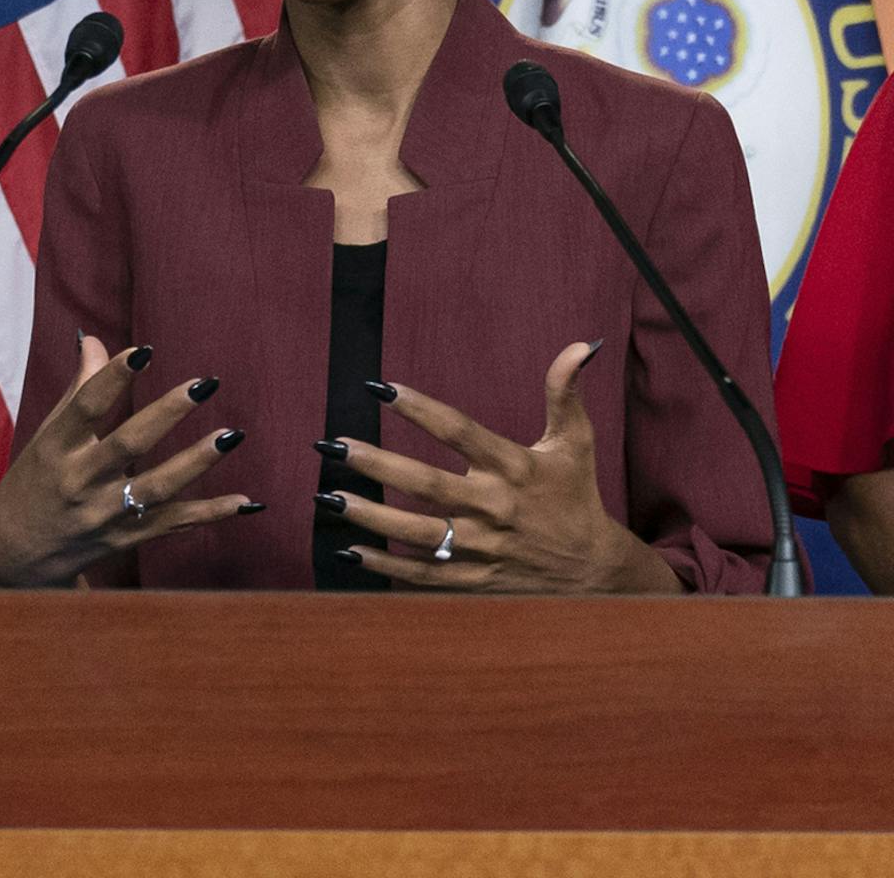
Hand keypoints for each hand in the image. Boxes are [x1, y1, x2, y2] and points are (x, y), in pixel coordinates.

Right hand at [0, 335, 257, 587]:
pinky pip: (172, 524)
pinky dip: (209, 514)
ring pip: (156, 487)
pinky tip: (244, 501)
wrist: (19, 554)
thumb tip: (94, 340)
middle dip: (166, 413)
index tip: (145, 351)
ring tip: (231, 435)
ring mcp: (104, 514)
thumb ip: (78, 390)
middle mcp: (79, 482)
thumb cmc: (35, 481)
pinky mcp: (125, 539)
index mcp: (55, 449)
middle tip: (202, 385)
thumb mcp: (47, 436)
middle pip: (128, 445)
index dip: (113, 378)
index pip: (85, 407)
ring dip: (196, 462)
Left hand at [326, 340, 681, 592]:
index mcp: (515, 468)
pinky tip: (350, 552)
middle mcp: (495, 507)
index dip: (420, 409)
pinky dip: (387, 566)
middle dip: (378, 465)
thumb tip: (580, 344)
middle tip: (335, 446)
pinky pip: (424, 575)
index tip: (379, 388)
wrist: (595, 570)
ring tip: (328, 498)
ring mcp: (483, 547)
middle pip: (427, 485)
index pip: (460, 431)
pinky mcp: (476, 578)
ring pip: (418, 532)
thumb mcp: (575, 442)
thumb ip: (565, 393)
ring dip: (371, 517)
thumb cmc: (575, 495)